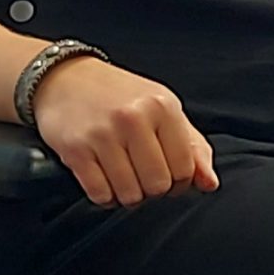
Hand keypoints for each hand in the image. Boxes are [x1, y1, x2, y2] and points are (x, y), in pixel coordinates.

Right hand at [29, 57, 220, 207]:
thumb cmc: (118, 96)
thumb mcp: (162, 108)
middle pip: (158, 186)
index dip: (179, 182)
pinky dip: (104, 196)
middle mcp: (133, 118)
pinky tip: (103, 178)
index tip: (166, 175)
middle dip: (152, 190)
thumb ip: (192, 146)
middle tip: (141, 176)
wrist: (64, 78)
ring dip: (127, 195)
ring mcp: (102, 134)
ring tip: (122, 176)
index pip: (185, 168)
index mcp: (162, 106)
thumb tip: (209, 183)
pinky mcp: (75, 150)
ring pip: (129, 195)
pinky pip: (100, 195)